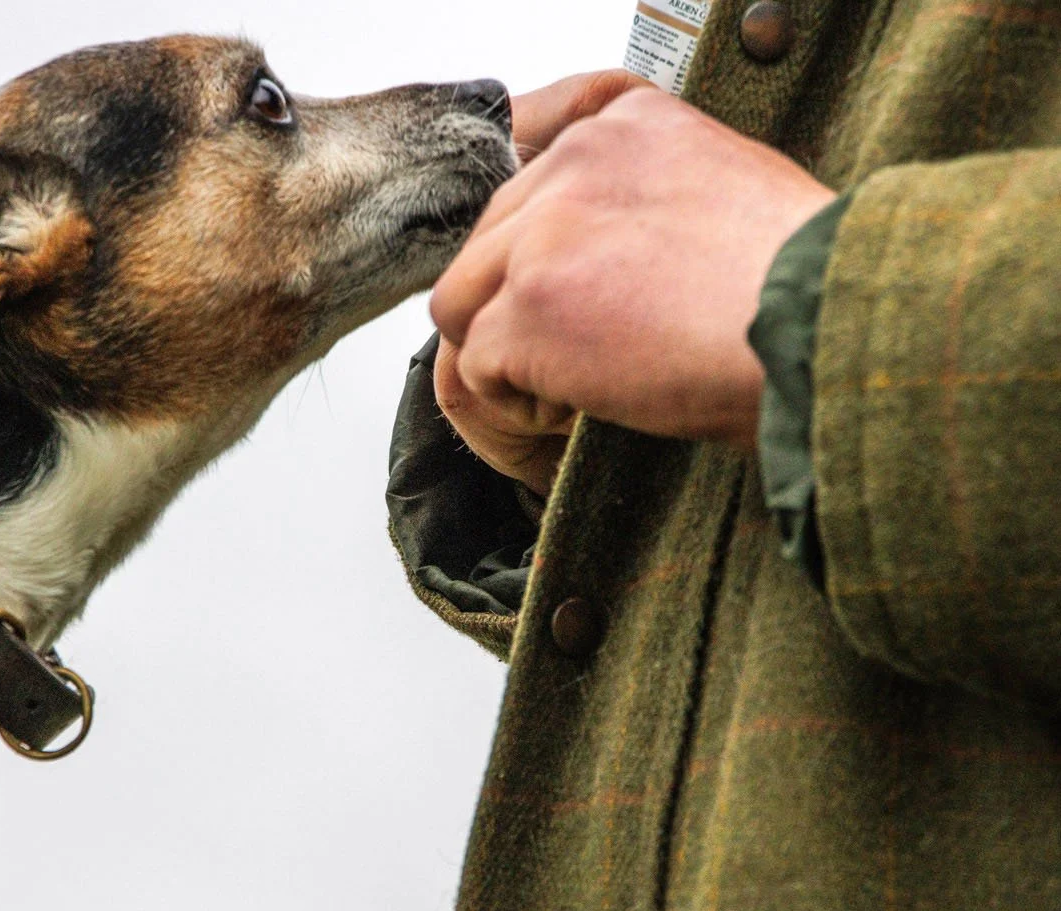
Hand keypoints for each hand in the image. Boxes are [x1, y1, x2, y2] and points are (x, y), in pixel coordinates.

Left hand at [430, 72, 835, 493]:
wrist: (828, 332)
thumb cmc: (806, 290)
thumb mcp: (728, 194)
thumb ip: (648, 199)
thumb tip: (601, 250)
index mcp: (628, 123)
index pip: (531, 186)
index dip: (545, 257)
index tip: (588, 299)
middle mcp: (576, 159)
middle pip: (487, 244)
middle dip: (520, 309)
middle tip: (590, 355)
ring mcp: (543, 232)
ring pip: (462, 302)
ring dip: (507, 354)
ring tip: (579, 385)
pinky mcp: (527, 306)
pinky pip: (474, 365)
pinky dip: (517, 404)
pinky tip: (582, 408)